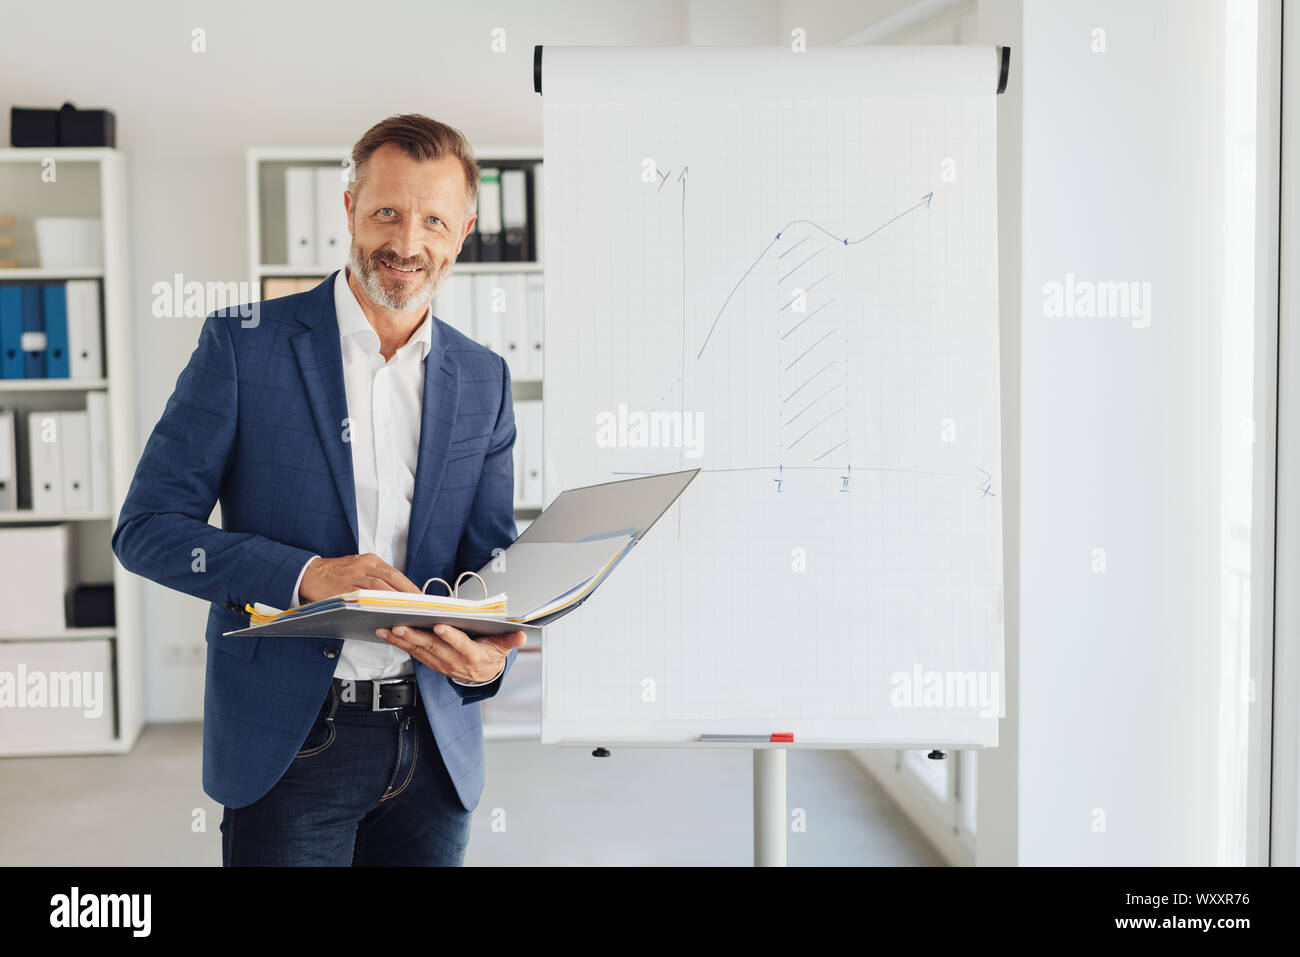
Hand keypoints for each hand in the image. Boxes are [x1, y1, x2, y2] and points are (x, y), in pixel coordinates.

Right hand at [299, 552, 419, 602]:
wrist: (310, 573)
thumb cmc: (338, 573)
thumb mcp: (359, 566)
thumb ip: (377, 576)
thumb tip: (400, 593)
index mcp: (370, 560)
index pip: (396, 574)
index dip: (410, 587)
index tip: (421, 599)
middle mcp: (363, 566)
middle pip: (391, 579)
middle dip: (407, 594)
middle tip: (419, 607)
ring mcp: (352, 576)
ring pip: (378, 588)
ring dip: (393, 600)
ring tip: (406, 612)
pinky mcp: (342, 588)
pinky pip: (361, 597)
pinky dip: (373, 605)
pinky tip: (382, 613)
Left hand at [376, 623, 526, 683]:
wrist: (481, 676)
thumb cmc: (491, 654)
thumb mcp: (503, 648)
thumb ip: (510, 640)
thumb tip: (522, 634)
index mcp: (472, 655)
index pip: (460, 645)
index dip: (451, 637)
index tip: (440, 626)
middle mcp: (453, 661)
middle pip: (433, 647)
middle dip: (415, 636)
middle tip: (400, 625)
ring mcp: (439, 663)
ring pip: (419, 650)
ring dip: (401, 640)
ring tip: (386, 628)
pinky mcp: (429, 661)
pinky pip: (412, 652)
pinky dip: (398, 643)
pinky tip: (386, 633)